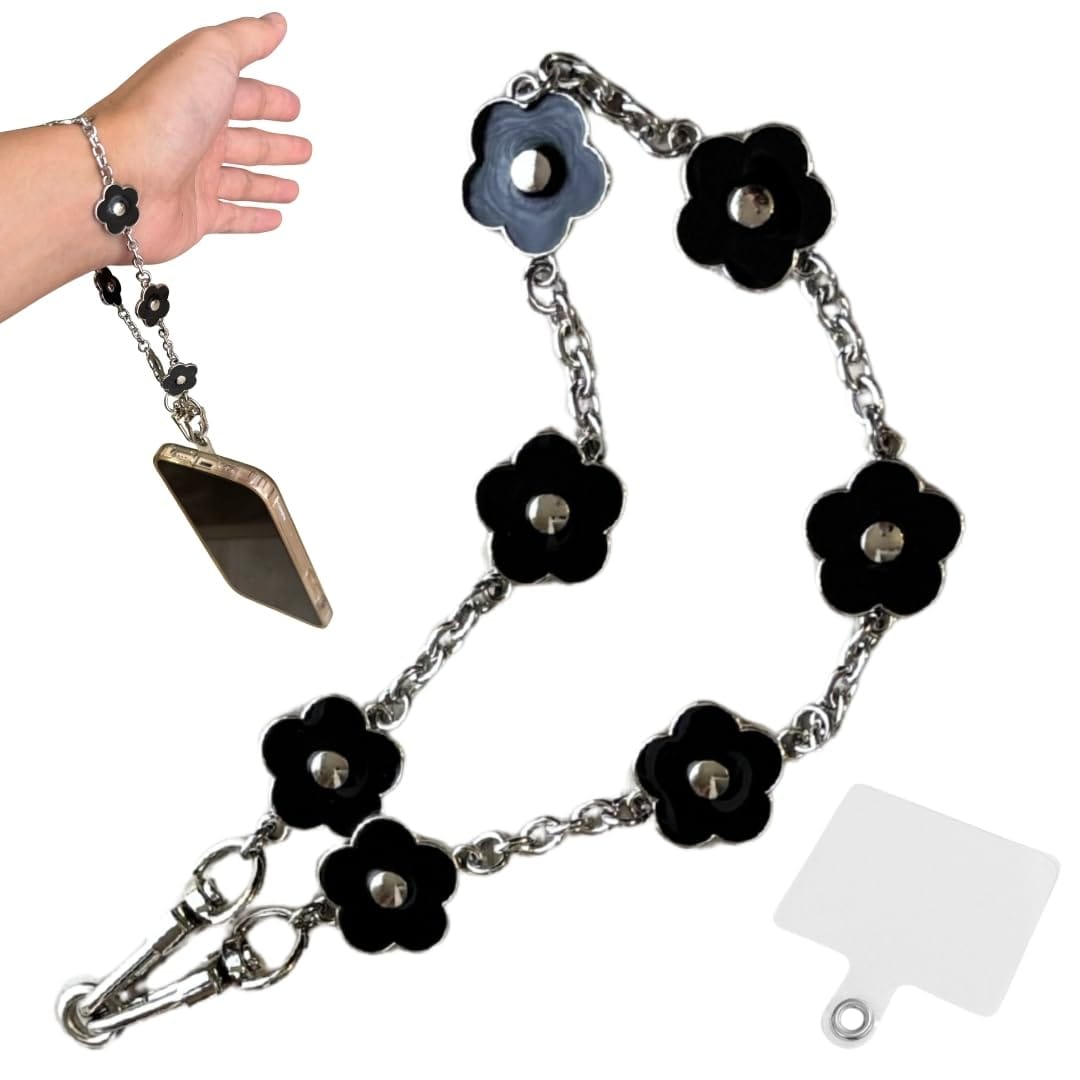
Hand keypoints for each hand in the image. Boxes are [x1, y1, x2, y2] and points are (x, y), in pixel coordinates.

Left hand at [88, 12, 310, 264]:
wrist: (120, 178)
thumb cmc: (156, 115)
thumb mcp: (208, 56)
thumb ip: (245, 38)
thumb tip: (274, 23)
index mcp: (199, 97)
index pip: (244, 96)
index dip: (272, 100)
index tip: (294, 107)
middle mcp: (195, 136)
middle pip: (246, 140)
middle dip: (276, 145)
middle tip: (302, 149)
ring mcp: (195, 177)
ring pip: (242, 181)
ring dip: (268, 183)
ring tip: (292, 188)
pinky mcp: (195, 215)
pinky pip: (233, 217)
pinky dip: (254, 218)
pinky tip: (272, 217)